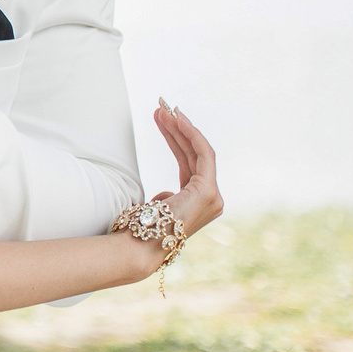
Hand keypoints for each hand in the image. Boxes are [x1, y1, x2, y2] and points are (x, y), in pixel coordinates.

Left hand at [149, 100, 221, 235]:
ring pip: (198, 152)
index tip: (164, 119)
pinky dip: (191, 135)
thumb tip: (167, 195)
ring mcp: (213, 197)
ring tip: (165, 109)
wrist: (139, 244)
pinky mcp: (208, 191)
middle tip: (164, 107)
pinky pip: (202, 155)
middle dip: (179, 129)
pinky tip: (177, 121)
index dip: (177, 139)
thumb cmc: (141, 227)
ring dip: (182, 128)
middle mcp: (211, 200)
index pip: (188, 163)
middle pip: (193, 154)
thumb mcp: (158, 206)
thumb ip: (167, 198)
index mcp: (197, 202)